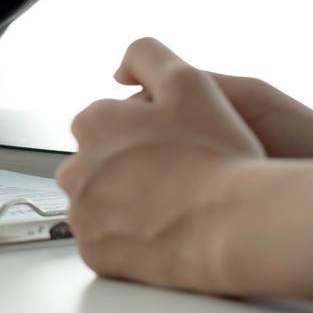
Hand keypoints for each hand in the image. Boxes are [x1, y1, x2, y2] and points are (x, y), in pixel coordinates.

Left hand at [57, 38, 312, 300]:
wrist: (236, 225)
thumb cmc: (214, 154)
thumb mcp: (188, 80)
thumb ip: (147, 56)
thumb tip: (118, 70)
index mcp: (92, 124)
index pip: (109, 121)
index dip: (145, 130)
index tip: (175, 143)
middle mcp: (76, 170)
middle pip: (100, 162)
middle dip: (129, 166)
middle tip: (178, 175)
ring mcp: (84, 217)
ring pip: (102, 202)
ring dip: (127, 202)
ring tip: (174, 205)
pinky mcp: (96, 256)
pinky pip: (108, 243)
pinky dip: (129, 239)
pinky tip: (164, 232)